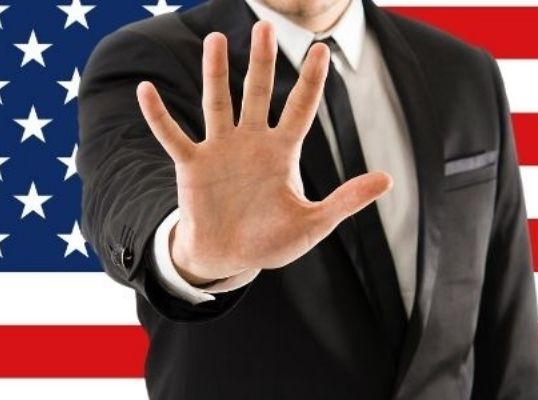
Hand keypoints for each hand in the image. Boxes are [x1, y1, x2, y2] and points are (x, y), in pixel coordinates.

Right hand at [136, 20, 392, 284]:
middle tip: (265, 25)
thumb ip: (346, 200)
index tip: (321, 50)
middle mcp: (251, 142)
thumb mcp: (313, 223)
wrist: (228, 256)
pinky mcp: (191, 165)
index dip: (311, 80)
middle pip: (258, 93)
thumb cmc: (270, 241)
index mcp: (282, 152)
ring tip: (215, 40)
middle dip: (262, 61)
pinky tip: (145, 90)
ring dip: (215, 74)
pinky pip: (172, 135)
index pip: (300, 108)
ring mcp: (220, 150)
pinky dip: (158, 116)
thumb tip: (389, 179)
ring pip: (217, 103)